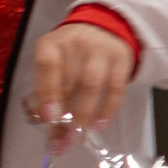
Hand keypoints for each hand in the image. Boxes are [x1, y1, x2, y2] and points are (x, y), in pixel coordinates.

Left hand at [28, 21, 134, 142]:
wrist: (103, 28)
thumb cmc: (71, 53)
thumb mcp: (55, 63)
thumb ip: (48, 89)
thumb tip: (46, 123)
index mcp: (51, 44)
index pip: (47, 66)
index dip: (47, 92)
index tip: (48, 117)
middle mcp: (75, 43)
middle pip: (70, 81)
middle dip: (65, 114)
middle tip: (62, 140)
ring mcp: (100, 50)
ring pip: (92, 85)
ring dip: (85, 113)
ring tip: (80, 134)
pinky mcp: (121, 58)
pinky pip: (116, 87)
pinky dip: (108, 108)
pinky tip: (100, 124)